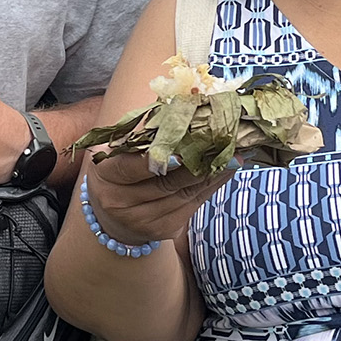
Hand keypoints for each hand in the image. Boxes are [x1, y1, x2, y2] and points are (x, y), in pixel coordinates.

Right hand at [82, 144, 237, 250]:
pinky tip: (227, 170)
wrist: (112, 215)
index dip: (156, 161)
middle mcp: (121, 204)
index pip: (130, 168)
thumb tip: (184, 111)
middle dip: (198, 163)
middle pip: (166, 183)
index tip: (181, 153)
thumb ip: (144, 137)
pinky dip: (212, 186)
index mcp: (106, 177)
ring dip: (213, 174)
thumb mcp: (120, 152)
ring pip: (185, 194)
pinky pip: (194, 205)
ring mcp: (144, 221)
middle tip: (224, 144)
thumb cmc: (120, 172)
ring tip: (234, 155)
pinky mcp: (164, 230)